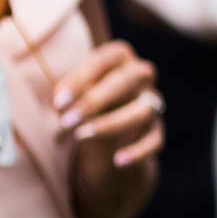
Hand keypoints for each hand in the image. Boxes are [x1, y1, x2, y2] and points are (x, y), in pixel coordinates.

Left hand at [54, 41, 163, 173]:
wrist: (104, 129)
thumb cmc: (83, 101)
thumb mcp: (72, 93)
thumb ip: (68, 94)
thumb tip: (63, 106)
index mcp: (119, 57)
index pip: (102, 61)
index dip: (80, 80)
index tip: (59, 102)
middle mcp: (141, 75)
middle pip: (125, 81)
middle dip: (94, 101)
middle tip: (66, 121)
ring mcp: (152, 102)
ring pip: (142, 111)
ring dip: (111, 124)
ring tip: (81, 137)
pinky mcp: (157, 130)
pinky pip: (153, 140)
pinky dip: (138, 151)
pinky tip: (117, 160)